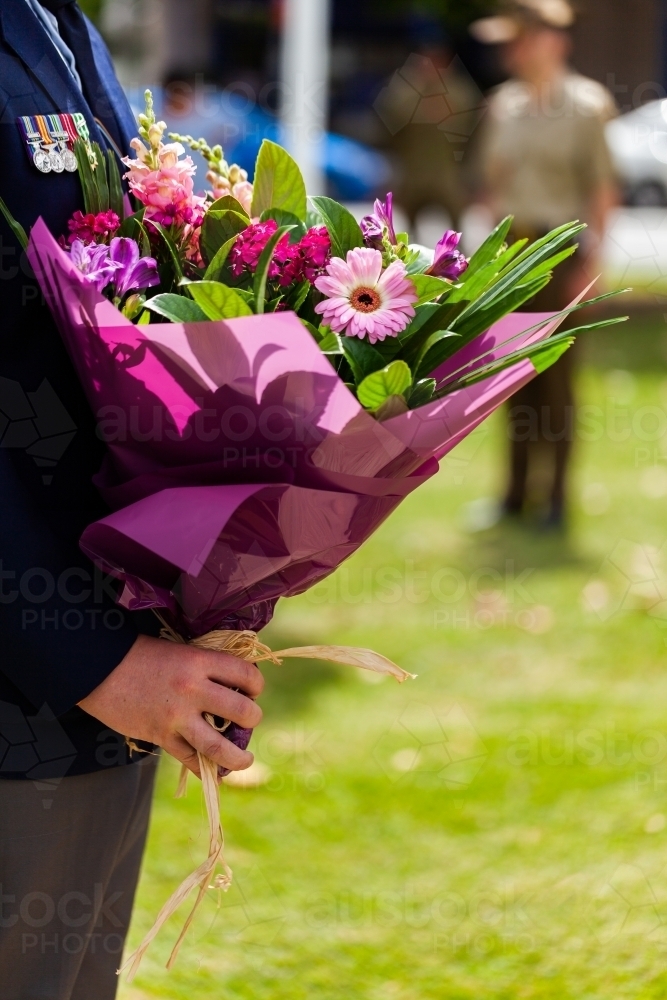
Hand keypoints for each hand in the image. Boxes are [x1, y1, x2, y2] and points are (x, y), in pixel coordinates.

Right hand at [78, 635, 263, 777]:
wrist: (99, 668)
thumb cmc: (143, 654)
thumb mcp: (181, 650)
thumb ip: (207, 666)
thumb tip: (236, 684)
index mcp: (199, 661)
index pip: (246, 675)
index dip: (256, 685)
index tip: (253, 690)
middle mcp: (192, 689)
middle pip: (242, 711)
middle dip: (253, 718)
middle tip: (250, 720)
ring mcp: (176, 717)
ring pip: (219, 746)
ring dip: (239, 758)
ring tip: (245, 760)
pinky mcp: (161, 737)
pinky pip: (190, 760)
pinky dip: (206, 770)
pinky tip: (215, 772)